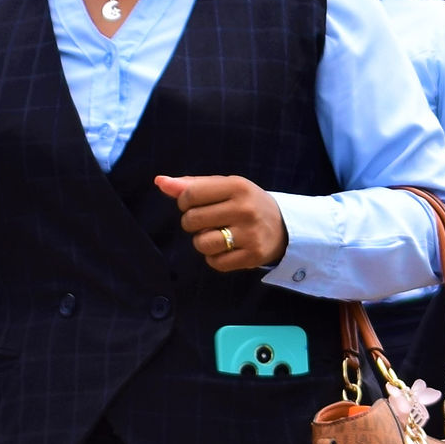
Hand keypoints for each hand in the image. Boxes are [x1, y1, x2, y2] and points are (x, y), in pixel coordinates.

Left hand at [158, 175, 288, 272]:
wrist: (284, 227)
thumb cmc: (245, 203)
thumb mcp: (224, 187)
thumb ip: (192, 185)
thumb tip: (159, 181)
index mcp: (237, 186)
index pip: (190, 194)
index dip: (184, 202)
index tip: (194, 204)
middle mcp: (245, 209)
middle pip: (192, 220)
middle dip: (192, 223)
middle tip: (207, 221)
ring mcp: (250, 234)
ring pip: (202, 243)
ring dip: (202, 242)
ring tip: (216, 236)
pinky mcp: (252, 256)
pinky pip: (215, 262)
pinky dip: (215, 258)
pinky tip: (226, 249)